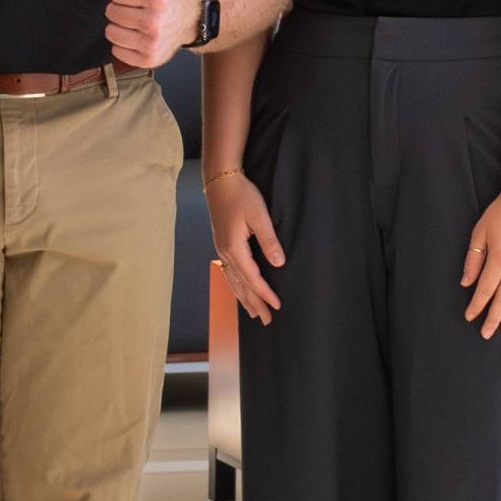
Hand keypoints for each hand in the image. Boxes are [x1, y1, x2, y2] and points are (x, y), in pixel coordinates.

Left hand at [105, 0, 198, 69]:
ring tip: (135, 22)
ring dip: (119, 27)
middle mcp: (154, 23)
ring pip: (111, 32)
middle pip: (111, 13)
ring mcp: (151, 44)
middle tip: (135, 8)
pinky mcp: (148, 60)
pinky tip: (137, 36)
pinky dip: (123, 44)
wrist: (190, 21)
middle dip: (120, 8)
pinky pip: (117, 51)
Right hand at [209, 173, 285, 323]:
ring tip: (254, 313)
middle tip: (267, 320)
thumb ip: (269, 241)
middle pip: (241, 285)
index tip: (277, 306)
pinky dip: (236, 285)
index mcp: (234, 248)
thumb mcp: (259, 216)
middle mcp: (225, 253)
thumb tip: (279, 263)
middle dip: (254, 303)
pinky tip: (240, 290)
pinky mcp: (222, 243)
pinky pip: (229, 272)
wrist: (220, 180)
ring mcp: (222, 249)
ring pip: (233, 281)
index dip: (265, 293)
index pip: (253, 278)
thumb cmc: (241, 195)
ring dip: (244, 298)